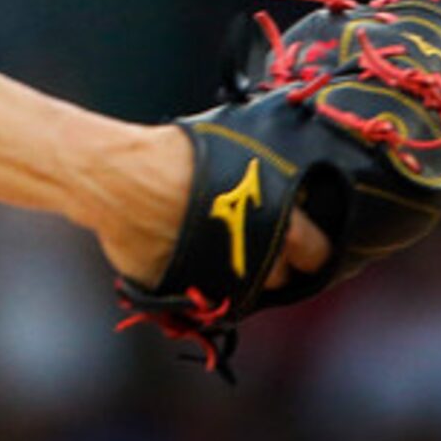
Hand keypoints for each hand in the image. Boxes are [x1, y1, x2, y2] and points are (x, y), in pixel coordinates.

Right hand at [92, 124, 330, 290]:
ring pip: (248, 291)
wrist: (122, 179)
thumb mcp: (241, 145)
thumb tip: (294, 169)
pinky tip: (195, 254)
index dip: (314, 249)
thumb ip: (274, 169)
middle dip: (276, 262)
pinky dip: (207, 281)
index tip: (308, 245)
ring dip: (243, 274)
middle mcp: (257, 258)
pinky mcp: (190, 295)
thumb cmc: (178, 155)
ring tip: (225, 246)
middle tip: (259, 242)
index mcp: (281, 222)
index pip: (318, 254)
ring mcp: (224, 282)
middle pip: (283, 277)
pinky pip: (208, 295)